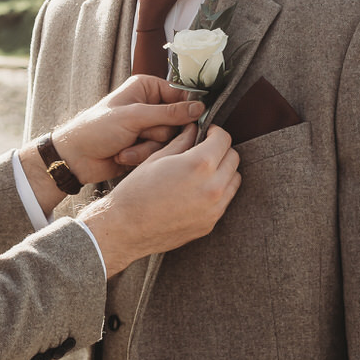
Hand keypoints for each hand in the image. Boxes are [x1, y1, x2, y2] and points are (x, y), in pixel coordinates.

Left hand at [60, 76, 207, 178]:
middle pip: (178, 121)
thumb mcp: (133, 117)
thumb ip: (168, 113)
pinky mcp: (145, 146)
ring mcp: (147, 127)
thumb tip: (199, 108)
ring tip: (124, 147)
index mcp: (146, 88)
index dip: (185, 110)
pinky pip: (158, 153)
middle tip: (139, 134)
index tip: (189, 121)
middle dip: (157, 133)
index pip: (180, 95)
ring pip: (169, 140)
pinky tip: (122, 155)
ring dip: (146, 147)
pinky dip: (140, 156)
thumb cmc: (96, 129)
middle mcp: (150, 105)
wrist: (76, 158)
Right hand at [79, 124, 240, 276]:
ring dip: (223, 171)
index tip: (207, 133)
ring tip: (202, 171)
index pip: (223, 139)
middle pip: (233, 158)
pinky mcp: (210, 223)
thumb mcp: (156, 159)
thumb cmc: (136, 192)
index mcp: (199, 165)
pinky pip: (224, 201)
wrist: (125, 229)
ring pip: (234, 180)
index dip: (214, 132)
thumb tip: (194, 130)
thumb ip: (181, 142)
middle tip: (204, 150)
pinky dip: (217, 191)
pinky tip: (197, 190)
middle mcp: (213, 187)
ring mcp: (214, 208)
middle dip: (220, 150)